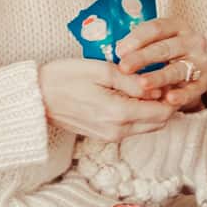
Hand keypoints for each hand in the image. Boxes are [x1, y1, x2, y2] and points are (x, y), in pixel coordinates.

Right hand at [40, 57, 179, 140]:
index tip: (169, 77)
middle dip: (166, 103)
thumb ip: (133, 81)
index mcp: (119, 113)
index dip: (172, 94)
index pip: (164, 112)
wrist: (34, 97)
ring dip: (153, 109)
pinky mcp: (104, 136)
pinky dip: (139, 114)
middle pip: (159, 121)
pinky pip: (132, 128)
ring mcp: (110, 136)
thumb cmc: (64, 77)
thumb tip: (158, 89)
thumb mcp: (100, 70)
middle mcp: (118, 131)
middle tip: (160, 80)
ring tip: (145, 86)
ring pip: (147, 126)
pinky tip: (130, 95)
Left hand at [116, 18, 206, 112]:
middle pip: (165, 48)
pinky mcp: (204, 81)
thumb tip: (115, 52)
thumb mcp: (153, 43)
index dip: (136, 39)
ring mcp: (200, 61)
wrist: (191, 70)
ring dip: (159, 77)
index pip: (156, 28)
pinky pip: (193, 89)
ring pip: (178, 69)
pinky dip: (182, 95)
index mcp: (177, 26)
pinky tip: (168, 99)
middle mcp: (192, 41)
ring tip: (142, 84)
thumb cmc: (163, 55)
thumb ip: (136, 45)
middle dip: (142, 58)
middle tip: (124, 67)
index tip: (119, 51)